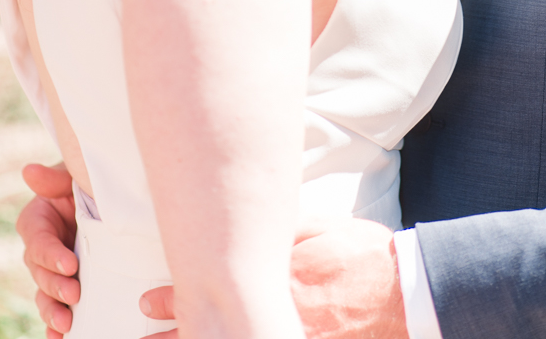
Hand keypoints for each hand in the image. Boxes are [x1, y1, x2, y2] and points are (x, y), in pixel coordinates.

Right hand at [17, 164, 78, 338]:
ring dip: (53, 311)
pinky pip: (56, 306)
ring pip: (45, 294)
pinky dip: (55, 323)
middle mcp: (41, 248)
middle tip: (75, 293)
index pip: (39, 242)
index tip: (70, 265)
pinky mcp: (67, 282)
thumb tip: (29, 171)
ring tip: (66, 324)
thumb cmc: (88, 179)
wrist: (108, 194)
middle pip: (41, 273)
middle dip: (56, 286)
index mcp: (38, 221)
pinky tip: (61, 336)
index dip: (51, 256)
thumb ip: (55, 178)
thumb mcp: (73, 174)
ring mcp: (53, 269)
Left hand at [139, 218, 406, 338]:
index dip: (177, 297)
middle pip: (216, 326)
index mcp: (276, 273)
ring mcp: (291, 336)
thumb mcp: (322, 228)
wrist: (402, 292)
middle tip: (143, 335)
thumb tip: (257, 219)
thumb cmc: (362, 254)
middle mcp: (278, 308)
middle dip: (176, 333)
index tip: (148, 300)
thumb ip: (288, 230)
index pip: (215, 286)